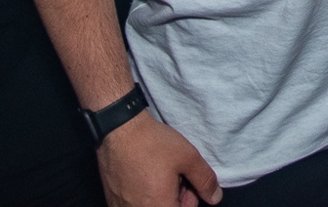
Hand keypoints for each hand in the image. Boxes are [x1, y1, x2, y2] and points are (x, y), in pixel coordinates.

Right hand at [98, 111, 221, 206]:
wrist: (119, 130)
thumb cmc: (154, 144)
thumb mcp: (188, 157)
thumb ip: (204, 180)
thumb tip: (215, 198)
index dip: (190, 200)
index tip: (188, 184)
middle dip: (175, 198)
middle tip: (176, 176)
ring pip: (151, 206)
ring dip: (160, 196)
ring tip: (160, 174)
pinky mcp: (112, 200)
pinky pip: (135, 203)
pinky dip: (144, 194)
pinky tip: (145, 176)